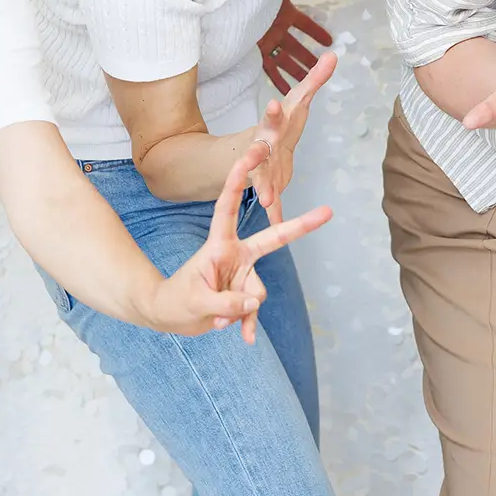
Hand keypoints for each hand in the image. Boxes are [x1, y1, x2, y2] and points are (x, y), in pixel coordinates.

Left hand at [147, 142, 332, 342]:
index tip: (251, 155)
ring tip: (215, 319)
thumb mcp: (195, 302)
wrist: (168, 316)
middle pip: (272, 239)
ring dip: (238, 312)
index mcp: (219, 245)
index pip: (228, 207)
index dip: (238, 180)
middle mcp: (236, 256)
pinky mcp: (243, 296)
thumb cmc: (174, 300)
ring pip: (257, 294)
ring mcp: (242, 276)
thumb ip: (226, 303)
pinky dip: (247, 325)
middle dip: (300, 226)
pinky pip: (254, 312)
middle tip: (327, 212)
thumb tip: (253, 304)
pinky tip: (246, 339)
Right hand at [249, 51, 335, 225]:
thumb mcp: (297, 100)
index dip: (274, 110)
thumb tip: (334, 54)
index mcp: (273, 125)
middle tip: (257, 151)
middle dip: (259, 150)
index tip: (274, 103)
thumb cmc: (283, 123)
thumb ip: (316, 79)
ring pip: (262, 177)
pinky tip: (277, 224)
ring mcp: (263, 166)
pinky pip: (272, 200)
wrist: (259, 148)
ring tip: (268, 200)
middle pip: (262, 146)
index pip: (274, 115)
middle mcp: (264, 145)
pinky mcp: (268, 184)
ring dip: (265, 188)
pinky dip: (275, 213)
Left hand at [258, 0, 334, 92]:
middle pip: (296, 47)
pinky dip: (279, 80)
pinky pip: (270, 69)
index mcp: (285, 13)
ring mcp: (267, 42)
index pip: (305, 24)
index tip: (329, 41)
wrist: (231, 2)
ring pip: (286, 60)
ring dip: (297, 71)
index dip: (316, 32)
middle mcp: (277, 29)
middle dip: (307, 57)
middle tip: (319, 67)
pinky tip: (286, 91)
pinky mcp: (256, 53)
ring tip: (307, 82)